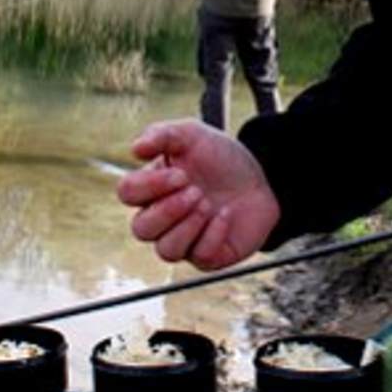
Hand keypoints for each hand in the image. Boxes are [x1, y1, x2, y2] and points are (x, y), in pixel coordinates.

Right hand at [116, 120, 280, 269]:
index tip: (182, 174)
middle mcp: (162, 218)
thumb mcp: (192, 135)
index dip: (149, 186)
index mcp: (152, 188)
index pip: (128, 193)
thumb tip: (135, 149)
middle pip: (141, 229)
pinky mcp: (209, 256)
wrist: (263, 175)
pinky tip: (225, 216)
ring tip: (207, 204)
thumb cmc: (220, 157)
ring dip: (187, 226)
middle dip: (168, 210)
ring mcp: (185, 240)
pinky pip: (200, 257)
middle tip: (196, 191)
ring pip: (166, 250)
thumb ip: (162, 135)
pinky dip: (213, 235)